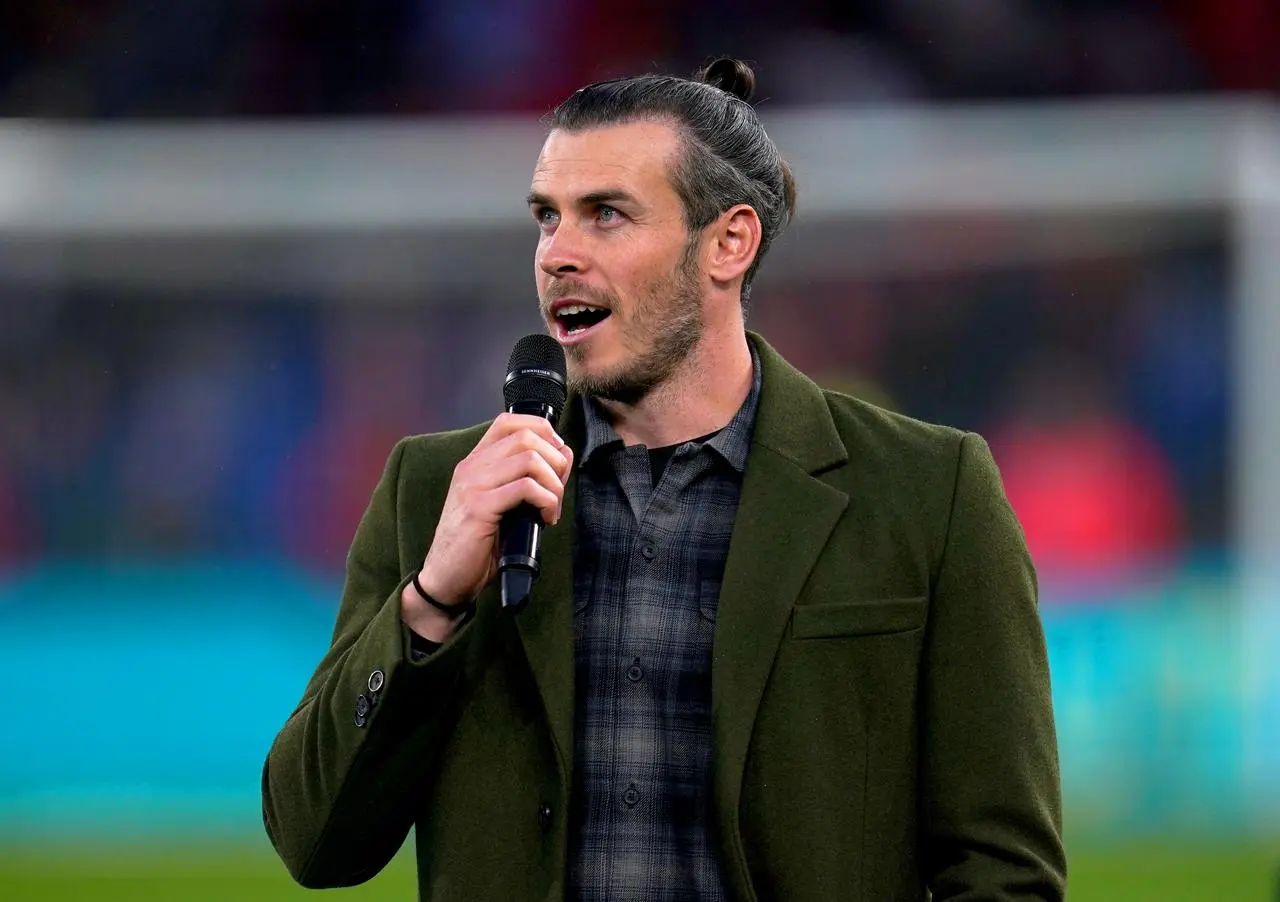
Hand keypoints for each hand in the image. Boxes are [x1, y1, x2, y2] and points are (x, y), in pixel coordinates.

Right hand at [415, 413, 572, 609]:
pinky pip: (525, 488)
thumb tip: (563, 452)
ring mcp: (473, 486)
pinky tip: (546, 519)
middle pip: (526, 437)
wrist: (445, 577)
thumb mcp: (503, 504)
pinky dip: (547, 501)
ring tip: (552, 507)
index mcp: (475, 462)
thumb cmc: (477, 544)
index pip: (508, 422)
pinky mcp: (479, 508)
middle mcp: (471, 468)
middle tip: (558, 489)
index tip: (557, 454)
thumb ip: (527, 477)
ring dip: (553, 483)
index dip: (541, 429)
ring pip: (529, 459)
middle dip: (556, 461)